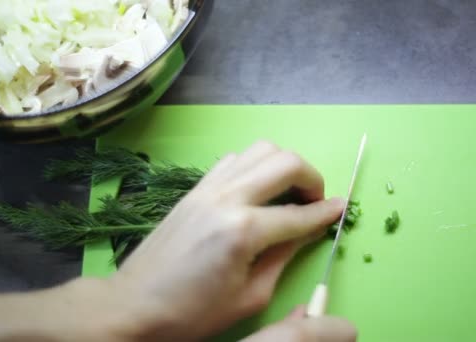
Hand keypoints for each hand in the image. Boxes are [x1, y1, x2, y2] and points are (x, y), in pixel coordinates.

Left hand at [110, 141, 352, 339]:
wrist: (134, 306)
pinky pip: (234, 160)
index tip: (341, 208)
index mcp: (243, 232)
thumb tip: (307, 231)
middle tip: (315, 200)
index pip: (299, 214)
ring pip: (260, 150)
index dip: (326, 212)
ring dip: (283, 166)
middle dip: (312, 177)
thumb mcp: (250, 297)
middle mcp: (227, 198)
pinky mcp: (194, 189)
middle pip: (285, 162)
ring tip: (288, 192)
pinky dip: (255, 166)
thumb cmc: (192, 313)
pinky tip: (257, 191)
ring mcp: (207, 189)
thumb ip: (283, 257)